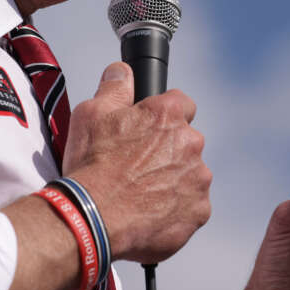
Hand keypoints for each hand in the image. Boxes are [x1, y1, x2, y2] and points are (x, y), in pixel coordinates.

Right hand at [61, 62, 211, 262]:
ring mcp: (198, 179)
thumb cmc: (92, 166)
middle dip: (168, 151)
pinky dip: (176, 209)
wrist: (93, 218)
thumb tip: (122, 71)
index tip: (149, 130)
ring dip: (173, 179)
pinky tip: (150, 213)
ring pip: (190, 174)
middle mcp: (190, 143)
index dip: (163, 116)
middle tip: (138, 166)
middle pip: (186, 142)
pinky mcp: (198, 211)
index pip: (181, 103)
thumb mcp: (91, 113)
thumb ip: (114, 87)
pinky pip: (192, 206)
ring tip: (141, 194)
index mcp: (168, 115)